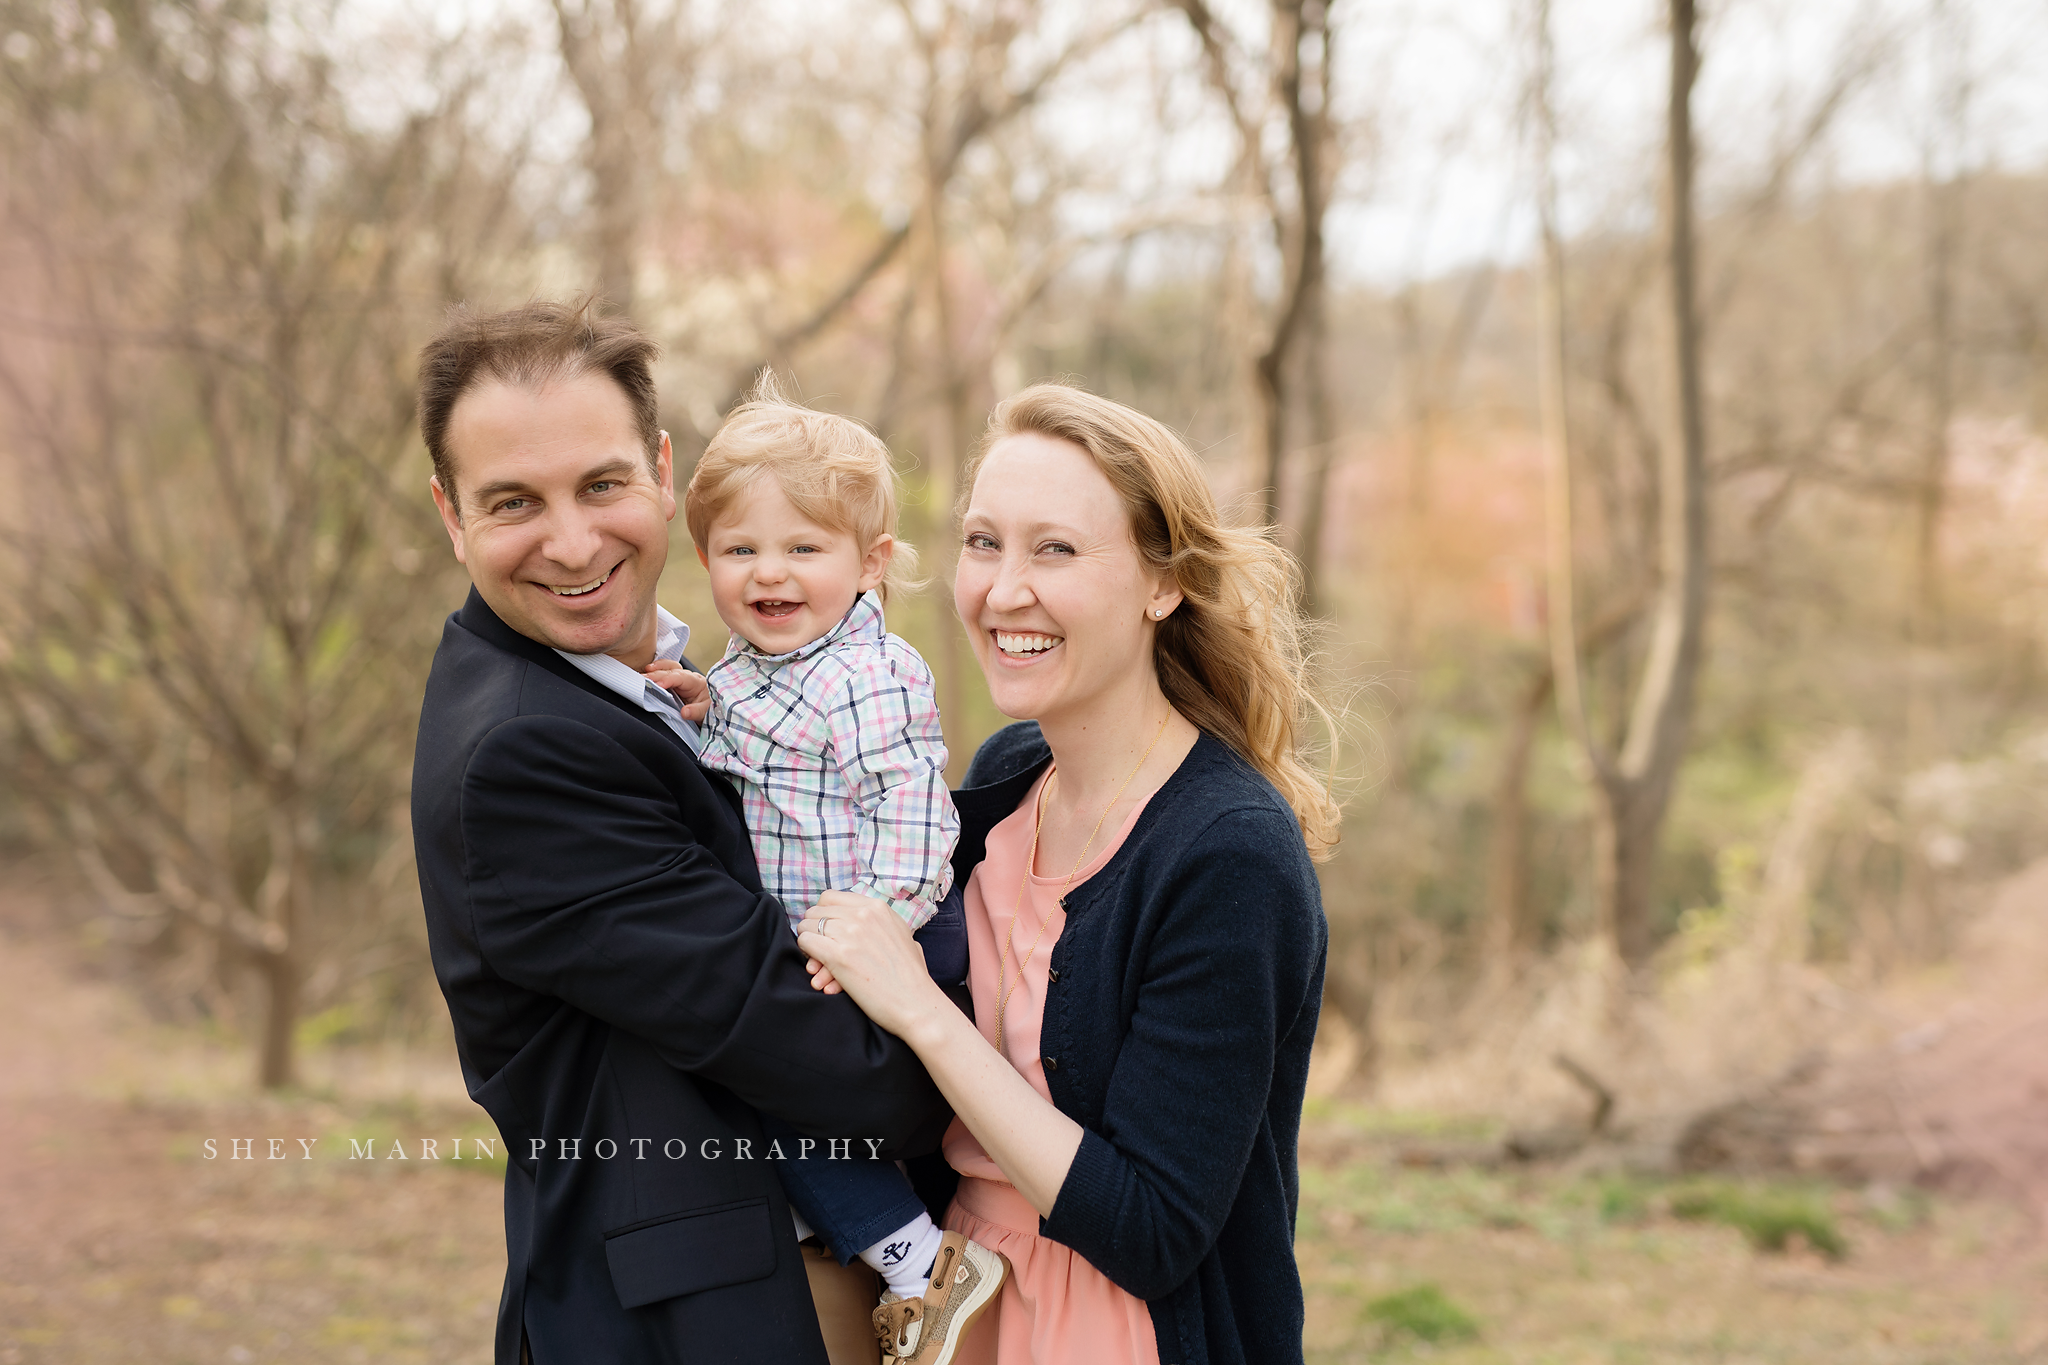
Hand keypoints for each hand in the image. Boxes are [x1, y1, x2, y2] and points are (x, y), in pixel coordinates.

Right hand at [642, 660, 710, 721]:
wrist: (713, 709)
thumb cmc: (712, 709)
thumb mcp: (707, 713)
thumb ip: (697, 712)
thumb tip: (684, 712)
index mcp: (696, 682)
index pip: (681, 677)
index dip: (668, 679)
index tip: (658, 684)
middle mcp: (688, 677)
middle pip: (671, 672)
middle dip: (656, 674)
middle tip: (642, 679)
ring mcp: (681, 680)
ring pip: (667, 669)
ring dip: (655, 670)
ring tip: (642, 673)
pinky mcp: (674, 684)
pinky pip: (664, 674)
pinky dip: (655, 673)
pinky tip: (645, 674)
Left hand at [796, 890, 941, 1038]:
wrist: (917, 1004)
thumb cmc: (912, 977)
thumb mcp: (903, 936)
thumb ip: (882, 923)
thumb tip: (861, 922)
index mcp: (878, 907)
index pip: (831, 897)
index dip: (824, 915)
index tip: (827, 931)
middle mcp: (863, 915)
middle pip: (816, 911)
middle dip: (814, 930)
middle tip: (818, 948)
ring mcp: (850, 933)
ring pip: (807, 925)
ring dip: (809, 944)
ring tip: (817, 962)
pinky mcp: (838, 955)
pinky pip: (806, 942)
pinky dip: (808, 955)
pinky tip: (817, 969)